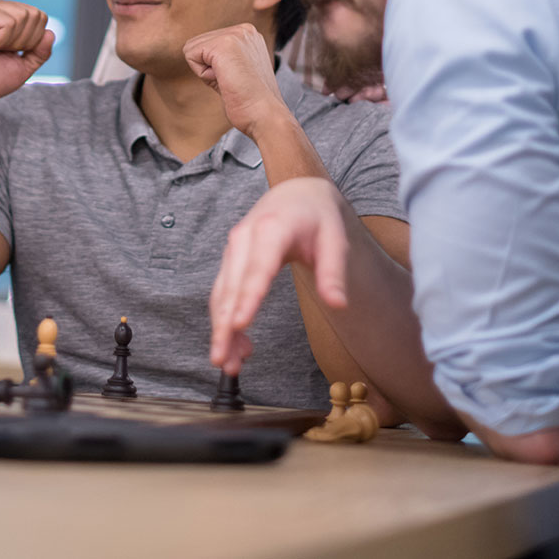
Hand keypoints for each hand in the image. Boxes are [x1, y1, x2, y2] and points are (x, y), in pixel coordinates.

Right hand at [0, 0, 54, 109]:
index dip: (31, 42)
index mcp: (2, 12)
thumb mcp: (22, 66)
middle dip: (22, 41)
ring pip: (22, 17)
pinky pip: (7, 22)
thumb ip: (39, 51)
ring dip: (9, 42)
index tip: (6, 52)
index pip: (39, 17)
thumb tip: (50, 33)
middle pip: (34, 15)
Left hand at [183, 24, 288, 133]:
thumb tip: (196, 53)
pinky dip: (202, 74)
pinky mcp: (223, 44)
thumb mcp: (236, 70)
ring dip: (206, 72)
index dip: (215, 68)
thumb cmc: (250, 101)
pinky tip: (225, 80)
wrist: (265, 115)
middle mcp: (243, 30)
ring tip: (230, 81)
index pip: (209, 44)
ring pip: (193, 49)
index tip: (237, 79)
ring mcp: (235, 34)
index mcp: (248, 34)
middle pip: (198, 44)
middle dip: (208, 68)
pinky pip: (191, 55)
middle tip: (233, 82)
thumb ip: (220, 58)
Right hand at [209, 177, 350, 374]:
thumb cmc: (317, 217)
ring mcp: (234, 249)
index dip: (247, 296)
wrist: (296, 194)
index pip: (259, 267)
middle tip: (222, 361)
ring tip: (226, 363)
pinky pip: (223, 293)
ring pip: (221, 294)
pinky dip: (224, 320)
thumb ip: (333, 272)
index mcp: (273, 228)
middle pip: (231, 287)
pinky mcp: (230, 260)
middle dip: (224, 326)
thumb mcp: (335, 239)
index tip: (239, 324)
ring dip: (221, 329)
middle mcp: (245, 237)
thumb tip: (338, 304)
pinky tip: (234, 345)